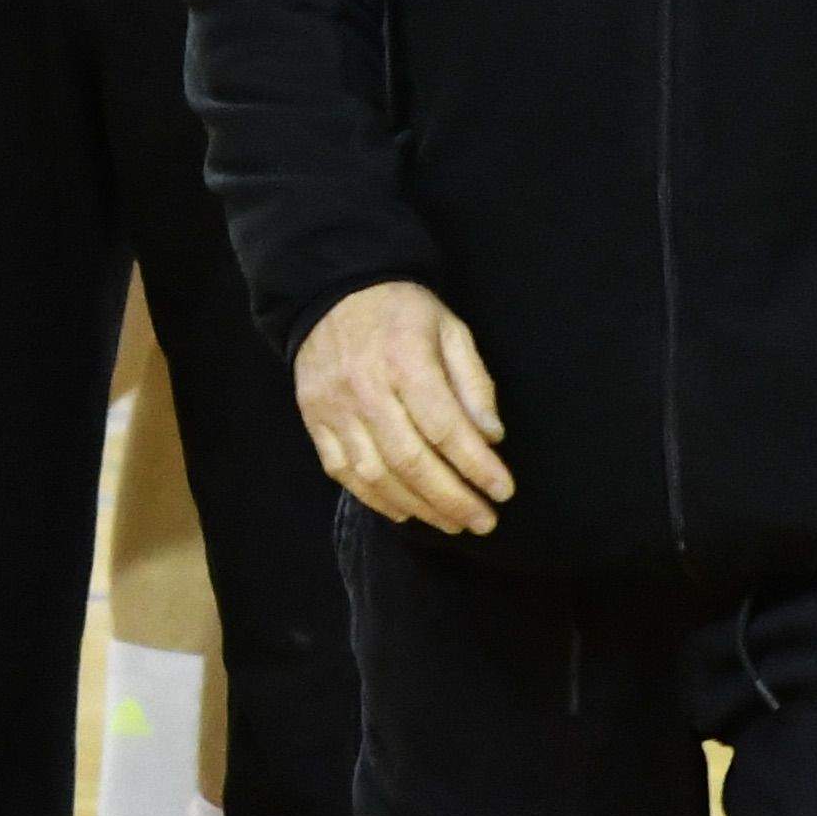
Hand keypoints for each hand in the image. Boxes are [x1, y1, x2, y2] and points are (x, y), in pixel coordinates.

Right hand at [296, 281, 513, 532]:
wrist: (331, 292)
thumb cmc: (402, 313)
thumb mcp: (451, 329)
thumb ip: (473, 382)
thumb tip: (491, 437)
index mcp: (405, 360)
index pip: (445, 428)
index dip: (477, 466)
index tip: (503, 491)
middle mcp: (365, 388)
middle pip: (411, 460)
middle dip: (452, 499)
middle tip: (484, 521)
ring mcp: (334, 408)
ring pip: (376, 474)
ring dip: (418, 507)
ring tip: (452, 523)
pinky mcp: (313, 419)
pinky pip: (343, 472)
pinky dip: (375, 499)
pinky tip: (404, 512)